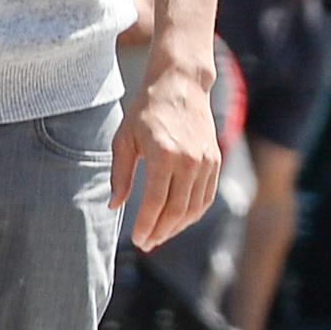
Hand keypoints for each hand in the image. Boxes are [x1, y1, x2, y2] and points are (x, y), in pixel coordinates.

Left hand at [113, 59, 220, 249]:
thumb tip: (115, 205)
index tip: (137, 239)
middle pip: (177, 209)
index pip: (157, 201)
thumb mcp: (124, 139)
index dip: (146, 224)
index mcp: (164, 154)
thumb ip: (120, 174)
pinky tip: (178, 221)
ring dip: (177, 226)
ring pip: (194, 206)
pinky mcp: (215, 159)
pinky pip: (206, 196)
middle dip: (161, 231)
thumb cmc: (146, 110)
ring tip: (159, 237)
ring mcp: (206, 160)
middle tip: (146, 244)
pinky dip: (193, 213)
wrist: (180, 84)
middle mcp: (190, 159)